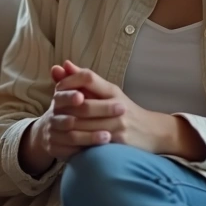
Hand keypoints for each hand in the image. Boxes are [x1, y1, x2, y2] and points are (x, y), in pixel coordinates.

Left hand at [51, 60, 177, 153]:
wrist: (153, 131)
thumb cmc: (125, 110)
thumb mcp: (108, 92)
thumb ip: (84, 80)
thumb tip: (63, 64)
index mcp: (112, 90)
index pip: (88, 77)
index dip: (69, 81)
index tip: (57, 88)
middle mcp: (117, 105)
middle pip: (83, 103)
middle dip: (64, 108)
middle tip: (51, 111)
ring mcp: (119, 124)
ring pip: (85, 124)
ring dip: (68, 125)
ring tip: (56, 126)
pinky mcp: (120, 141)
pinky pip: (94, 141)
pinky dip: (79, 141)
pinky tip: (68, 141)